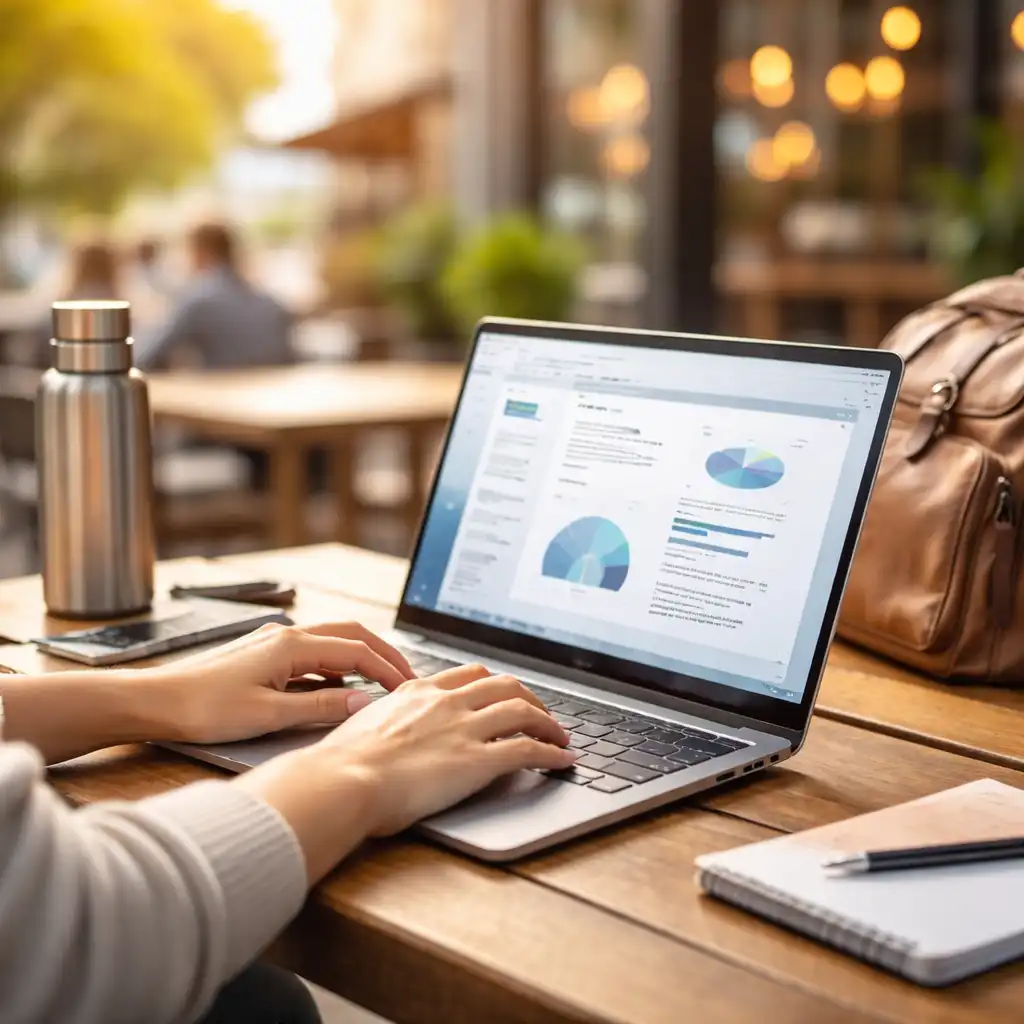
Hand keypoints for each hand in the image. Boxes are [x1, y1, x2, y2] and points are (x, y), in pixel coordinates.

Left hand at [146, 621, 414, 744]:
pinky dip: (336, 670)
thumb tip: (364, 704)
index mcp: (292, 645)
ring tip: (380, 687)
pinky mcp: (264, 655)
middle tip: (407, 679)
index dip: (388, 670)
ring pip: (333, 643)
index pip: (357, 652)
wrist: (155, 702)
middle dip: (383, 655)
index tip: (410, 688)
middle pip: (352, 635)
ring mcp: (275, 642)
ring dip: (361, 660)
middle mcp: (287, 635)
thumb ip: (321, 709)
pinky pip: (313, 655)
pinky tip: (337, 694)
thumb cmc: (203, 710)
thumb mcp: (269, 715)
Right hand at [237, 662, 575, 880]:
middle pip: (505, 685)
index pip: (470, 675)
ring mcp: (464, 728)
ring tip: (561, 736)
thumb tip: (379, 731)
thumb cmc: (340, 764)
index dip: (495, 684)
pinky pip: (528, 749)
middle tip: (541, 713)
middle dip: (530, 697)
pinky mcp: (477, 760)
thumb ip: (383, 722)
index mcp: (418, 692)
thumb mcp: (362, 726)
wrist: (341, 780)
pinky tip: (563, 760)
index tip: (505, 694)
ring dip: (549, 723)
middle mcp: (446, 702)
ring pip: (523, 710)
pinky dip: (552, 752)